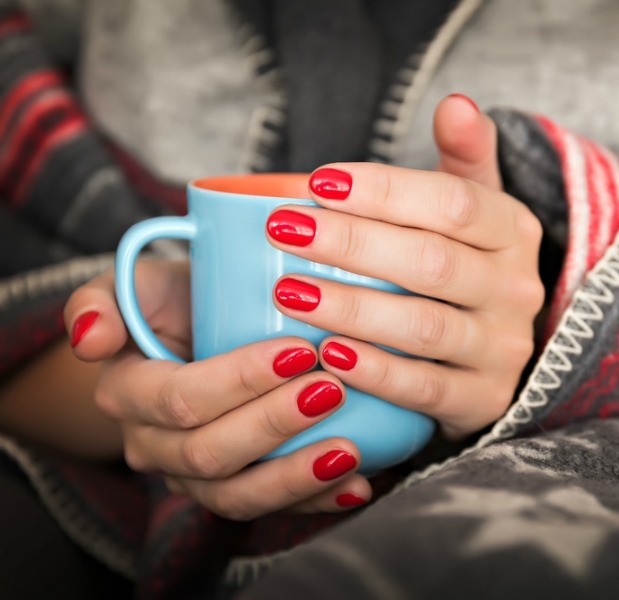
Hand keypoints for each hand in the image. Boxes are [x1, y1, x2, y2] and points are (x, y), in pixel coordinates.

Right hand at [65, 260, 371, 519]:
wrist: (197, 330)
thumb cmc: (179, 299)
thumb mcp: (139, 283)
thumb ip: (102, 299)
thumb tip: (91, 340)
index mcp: (128, 394)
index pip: (179, 400)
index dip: (238, 381)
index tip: (298, 351)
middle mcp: (152, 445)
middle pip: (210, 452)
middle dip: (273, 425)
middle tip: (331, 390)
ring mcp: (191, 475)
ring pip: (236, 495)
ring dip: (295, 477)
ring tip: (348, 452)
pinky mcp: (229, 489)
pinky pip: (266, 509)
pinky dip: (313, 502)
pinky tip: (355, 486)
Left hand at [267, 94, 543, 439]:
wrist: (496, 347)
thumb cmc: (466, 264)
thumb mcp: (476, 207)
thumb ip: (465, 156)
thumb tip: (456, 103)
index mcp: (513, 231)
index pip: (453, 203)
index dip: (384, 191)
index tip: (318, 183)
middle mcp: (516, 288)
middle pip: (432, 262)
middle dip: (352, 243)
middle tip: (284, 229)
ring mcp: (503, 349)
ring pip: (424, 326)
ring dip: (352, 307)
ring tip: (288, 291)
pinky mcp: (483, 399)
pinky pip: (425, 388)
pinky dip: (375, 372)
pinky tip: (327, 354)